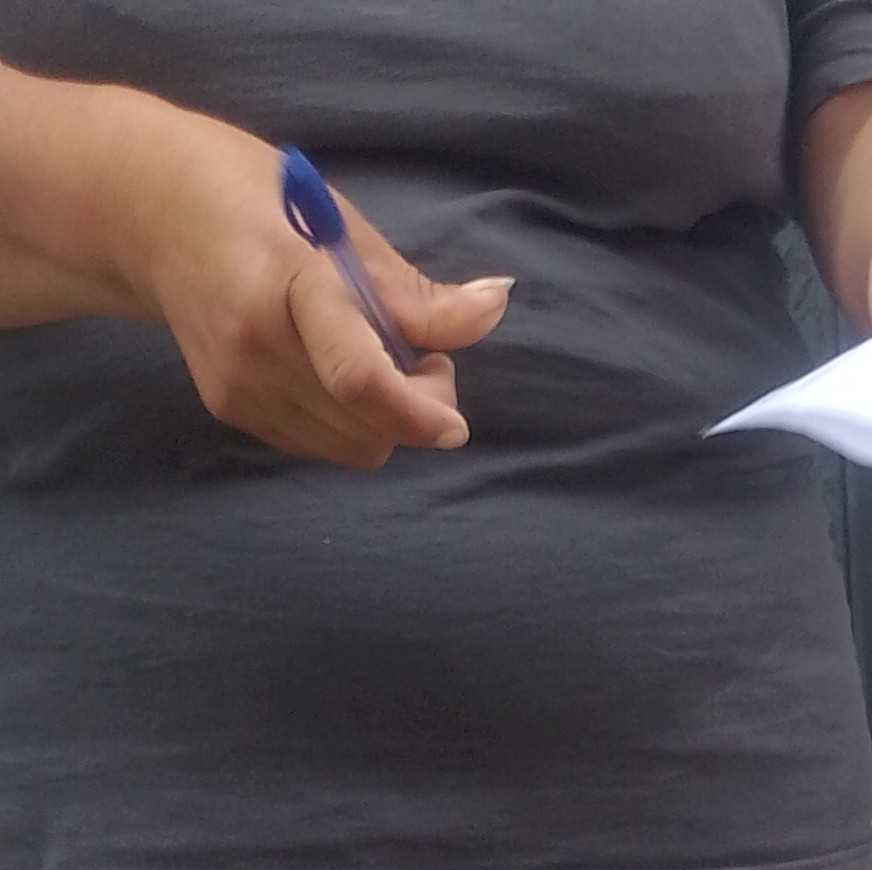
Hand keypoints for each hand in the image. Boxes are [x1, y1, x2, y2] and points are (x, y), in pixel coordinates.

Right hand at [112, 97, 509, 467]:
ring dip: (384, 420)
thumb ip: (413, 291)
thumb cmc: (255, 197)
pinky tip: (337, 371)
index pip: (360, 376)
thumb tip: (495, 305)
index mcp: (285, 282)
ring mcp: (237, 386)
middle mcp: (254, 347)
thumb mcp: (339, 223)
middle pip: (364, 425)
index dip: (418, 410)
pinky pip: (319, 443)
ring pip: (349, 446)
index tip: (454, 421)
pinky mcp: (230, 409)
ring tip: (379, 359)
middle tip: (423, 357)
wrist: (152, 213)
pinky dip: (350, 421)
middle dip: (414, 409)